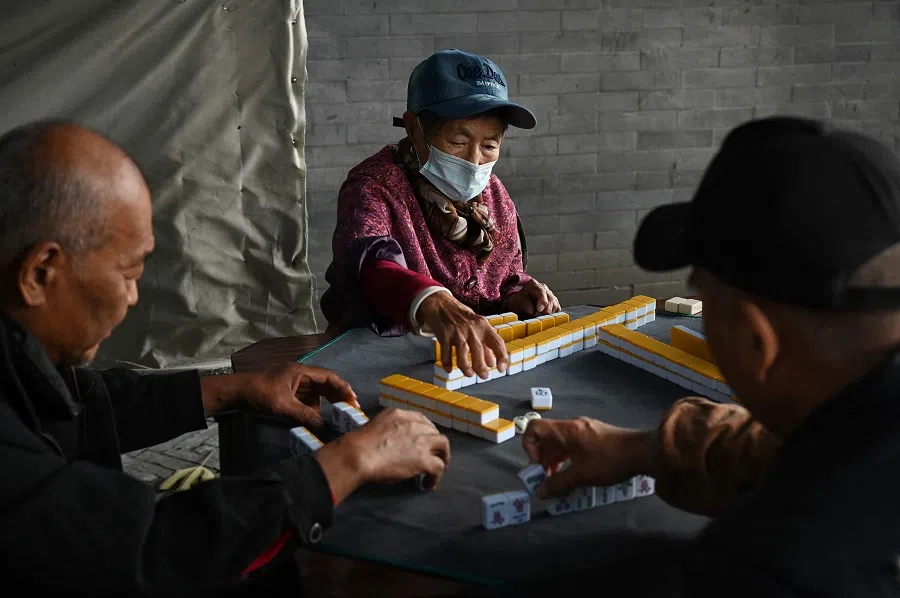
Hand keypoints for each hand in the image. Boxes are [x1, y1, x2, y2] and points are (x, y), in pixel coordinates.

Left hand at [202, 363, 358, 427]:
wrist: (235, 394)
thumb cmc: (258, 394)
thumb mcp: (283, 405)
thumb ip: (304, 415)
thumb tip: (322, 426)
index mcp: (300, 371)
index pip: (328, 377)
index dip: (343, 387)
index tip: (353, 400)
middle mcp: (299, 376)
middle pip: (325, 384)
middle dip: (338, 396)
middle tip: (350, 410)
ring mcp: (293, 384)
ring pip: (316, 393)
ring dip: (326, 403)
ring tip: (336, 416)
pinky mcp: (287, 393)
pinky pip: (306, 400)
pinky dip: (313, 408)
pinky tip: (316, 418)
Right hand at [315, 408, 450, 502]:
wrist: (360, 454)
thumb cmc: (360, 443)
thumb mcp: (376, 425)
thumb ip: (389, 428)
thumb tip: (392, 440)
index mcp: (401, 414)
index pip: (421, 420)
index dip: (425, 432)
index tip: (423, 441)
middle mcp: (414, 424)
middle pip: (434, 431)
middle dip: (435, 443)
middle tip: (432, 455)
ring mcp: (421, 441)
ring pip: (443, 445)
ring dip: (443, 456)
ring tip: (438, 468)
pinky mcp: (423, 459)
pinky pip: (439, 466)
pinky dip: (436, 476)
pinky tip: (429, 483)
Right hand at [418, 291, 507, 379]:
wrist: (440, 303)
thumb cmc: (461, 316)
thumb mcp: (477, 326)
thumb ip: (485, 344)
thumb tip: (492, 363)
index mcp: (483, 326)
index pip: (497, 341)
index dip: (501, 356)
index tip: (501, 369)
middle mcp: (471, 328)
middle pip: (478, 349)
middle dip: (481, 365)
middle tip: (483, 376)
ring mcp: (457, 331)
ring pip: (463, 351)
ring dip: (466, 366)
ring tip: (469, 374)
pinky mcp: (444, 334)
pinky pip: (446, 351)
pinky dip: (447, 362)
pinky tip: (449, 369)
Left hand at [503, 279, 559, 316]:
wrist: (521, 303)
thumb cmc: (519, 302)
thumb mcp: (517, 301)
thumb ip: (525, 304)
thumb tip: (533, 310)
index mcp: (533, 284)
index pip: (541, 291)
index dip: (542, 301)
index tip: (539, 309)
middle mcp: (543, 287)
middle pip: (550, 299)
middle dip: (544, 310)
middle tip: (537, 315)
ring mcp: (550, 293)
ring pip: (554, 304)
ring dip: (548, 312)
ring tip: (539, 314)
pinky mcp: (554, 301)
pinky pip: (557, 308)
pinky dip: (552, 313)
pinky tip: (544, 313)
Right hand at [522, 417, 654, 497]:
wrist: (644, 452)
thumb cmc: (610, 460)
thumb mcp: (582, 475)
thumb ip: (558, 484)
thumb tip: (539, 493)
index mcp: (566, 430)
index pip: (534, 428)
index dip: (528, 446)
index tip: (537, 466)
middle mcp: (572, 427)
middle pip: (545, 437)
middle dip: (541, 459)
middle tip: (545, 479)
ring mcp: (584, 431)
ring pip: (559, 443)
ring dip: (553, 461)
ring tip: (557, 481)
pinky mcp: (593, 438)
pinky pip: (571, 446)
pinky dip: (565, 459)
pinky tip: (571, 475)